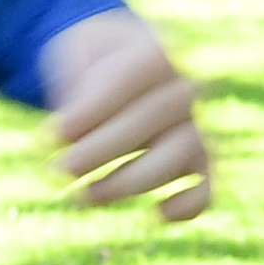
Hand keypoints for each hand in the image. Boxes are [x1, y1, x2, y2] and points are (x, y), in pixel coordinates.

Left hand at [39, 10, 215, 219]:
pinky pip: (207, 186)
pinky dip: (190, 204)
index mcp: (157, 50)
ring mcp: (196, 125)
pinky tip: (157, 214)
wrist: (121, 66)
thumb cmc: (93, 61)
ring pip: (181, 152)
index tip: (56, 132)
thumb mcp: (75, 54)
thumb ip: (75, 81)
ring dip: (131, 180)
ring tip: (83, 196)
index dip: (95, 108)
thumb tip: (70, 128)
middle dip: (102, 150)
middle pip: (155, 117)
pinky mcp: (197, 162)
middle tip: (59, 170)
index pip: (132, 78)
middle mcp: (186, 86)